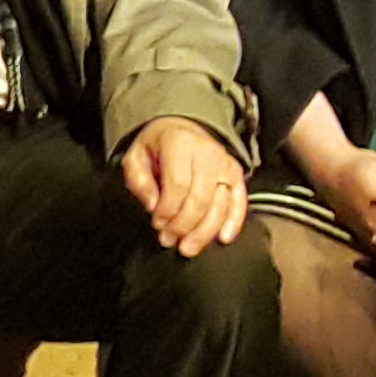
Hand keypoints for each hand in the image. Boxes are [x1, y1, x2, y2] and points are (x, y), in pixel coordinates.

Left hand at [119, 115, 250, 259]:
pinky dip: (234, 222)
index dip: (168, 209)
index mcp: (179, 143)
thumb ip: (138, 180)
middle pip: (200, 199)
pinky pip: (239, 202)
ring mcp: (225, 164)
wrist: (182, 129)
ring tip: (188, 247)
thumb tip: (153, 206)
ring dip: (204, 232)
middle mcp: (207, 153)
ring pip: (220, 205)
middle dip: (183, 225)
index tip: (157, 223)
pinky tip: (223, 238)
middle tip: (169, 240)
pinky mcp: (236, 175)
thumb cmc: (157, 147)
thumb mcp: (136, 157)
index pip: (178, 184)